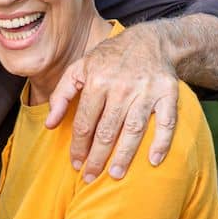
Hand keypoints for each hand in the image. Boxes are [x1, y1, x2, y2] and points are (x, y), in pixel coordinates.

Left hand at [46, 26, 178, 181]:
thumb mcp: (79, 68)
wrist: (148, 41)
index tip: (76, 163)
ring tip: (114, 175)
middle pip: (107, 130)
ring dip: (124, 155)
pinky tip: (153, 161)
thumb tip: (49, 124)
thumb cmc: (108, 58)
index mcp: (97, 81)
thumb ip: (61, 95)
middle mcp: (121, 87)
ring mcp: (146, 91)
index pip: (85, 122)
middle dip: (97, 157)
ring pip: (134, 129)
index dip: (78, 145)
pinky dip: (161, 142)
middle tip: (91, 177)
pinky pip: (166, 122)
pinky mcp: (168, 94)